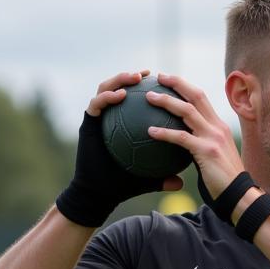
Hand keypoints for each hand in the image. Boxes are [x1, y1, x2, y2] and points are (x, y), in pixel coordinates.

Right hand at [56, 71, 182, 227]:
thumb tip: (182, 182)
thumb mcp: (148, 179)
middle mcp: (110, 118)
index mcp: (124, 126)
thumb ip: (164, 177)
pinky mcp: (87, 122)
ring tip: (135, 78)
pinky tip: (121, 96)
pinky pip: (96, 104)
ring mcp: (98, 118)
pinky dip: (108, 97)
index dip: (148, 90)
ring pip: (106, 88)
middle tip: (148, 74)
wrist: (99, 194)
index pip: (135, 102)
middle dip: (133, 76)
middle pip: (121, 88)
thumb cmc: (123, 185)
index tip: (164, 84)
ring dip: (120, 80)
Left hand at [145, 73, 245, 200]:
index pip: (202, 99)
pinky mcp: (207, 151)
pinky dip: (165, 133)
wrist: (240, 195)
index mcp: (219, 127)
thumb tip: (183, 146)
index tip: (170, 81)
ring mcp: (213, 138)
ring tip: (149, 97)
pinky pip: (181, 137)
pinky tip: (150, 131)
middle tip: (158, 77)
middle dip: (176, 83)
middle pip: (196, 96)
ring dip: (166, 101)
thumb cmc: (224, 181)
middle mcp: (217, 127)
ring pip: (187, 111)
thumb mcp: (215, 158)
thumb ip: (201, 147)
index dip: (185, 87)